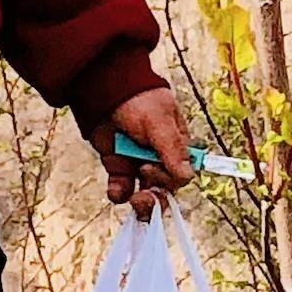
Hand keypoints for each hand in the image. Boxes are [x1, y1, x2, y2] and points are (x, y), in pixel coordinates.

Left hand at [96, 82, 193, 213]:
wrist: (103, 89)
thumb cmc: (137, 99)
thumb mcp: (159, 121)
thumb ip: (172, 149)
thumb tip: (187, 177)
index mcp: (177, 147)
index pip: (181, 176)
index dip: (169, 180)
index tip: (149, 167)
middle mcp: (160, 159)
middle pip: (165, 190)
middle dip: (156, 199)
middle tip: (143, 199)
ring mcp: (138, 164)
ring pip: (145, 194)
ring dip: (141, 202)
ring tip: (133, 199)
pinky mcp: (118, 167)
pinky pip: (123, 189)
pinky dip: (119, 193)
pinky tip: (115, 190)